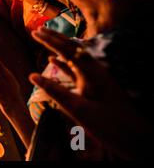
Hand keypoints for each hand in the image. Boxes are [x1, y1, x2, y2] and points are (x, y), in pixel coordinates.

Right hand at [30, 27, 151, 158]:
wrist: (135, 138)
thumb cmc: (107, 124)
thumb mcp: (77, 109)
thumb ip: (54, 91)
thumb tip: (32, 76)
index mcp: (90, 72)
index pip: (65, 50)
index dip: (48, 40)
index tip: (34, 32)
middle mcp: (94, 70)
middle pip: (71, 47)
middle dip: (53, 38)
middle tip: (37, 29)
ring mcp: (95, 77)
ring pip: (73, 56)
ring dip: (57, 47)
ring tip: (44, 38)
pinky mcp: (94, 85)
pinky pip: (76, 68)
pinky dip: (63, 62)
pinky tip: (52, 60)